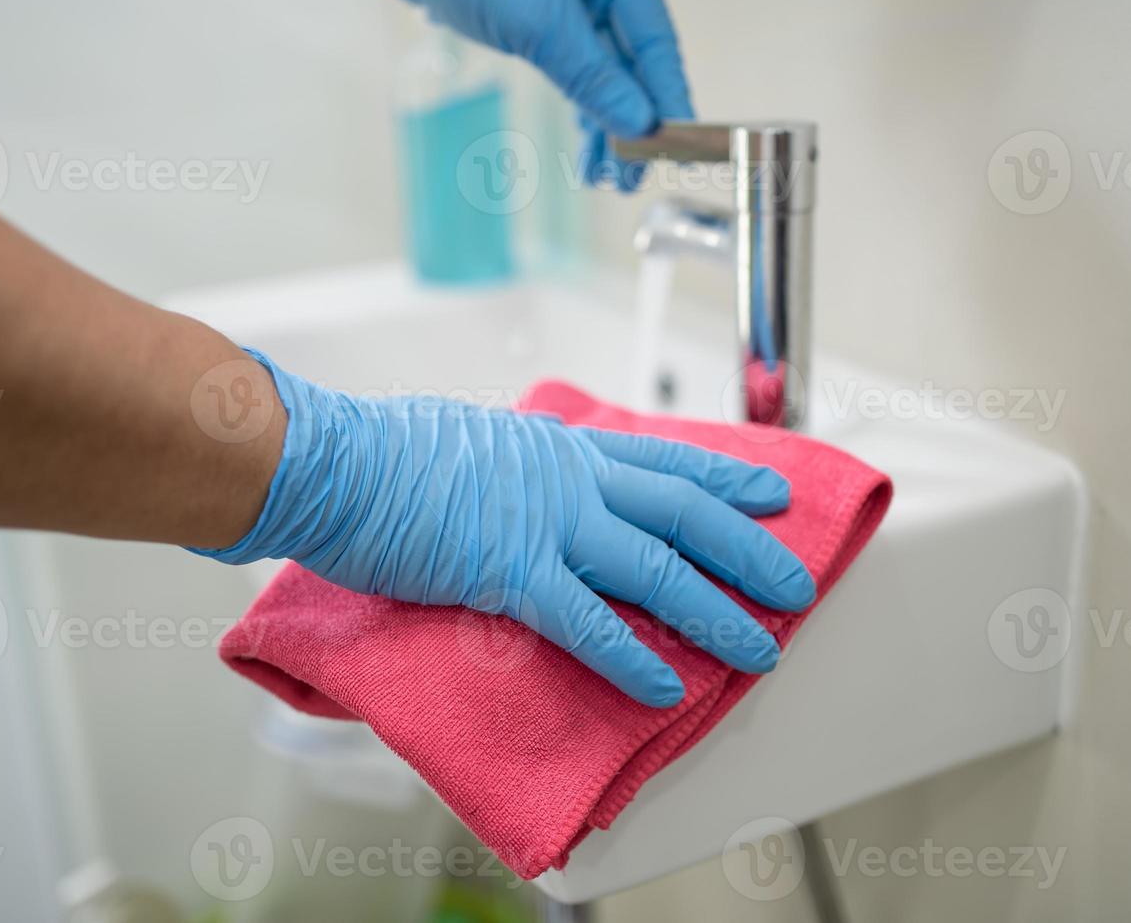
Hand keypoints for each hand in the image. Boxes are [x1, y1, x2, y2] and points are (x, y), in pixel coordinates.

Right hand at [197, 352, 816, 707]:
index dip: (726, 481)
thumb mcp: (474, 442)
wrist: (333, 462)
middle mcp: (569, 482)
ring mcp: (545, 526)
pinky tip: (669, 687)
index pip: (664, 462)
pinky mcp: (510, 573)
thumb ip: (520, 467)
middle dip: (747, 551)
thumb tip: (531, 483)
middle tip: (796, 583)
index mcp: (560, 449)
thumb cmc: (386, 454)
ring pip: (654, 570)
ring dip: (714, 613)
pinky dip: (633, 658)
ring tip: (761, 649)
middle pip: (683, 514)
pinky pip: (588, 622)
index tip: (772, 495)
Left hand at [327, 0, 692, 187]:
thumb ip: (593, 76)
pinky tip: (589, 146)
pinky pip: (577, 70)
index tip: (679, 145)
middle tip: (636, 173)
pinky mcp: (544, 19)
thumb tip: (636, 123)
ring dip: (607, 125)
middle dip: (634, 122)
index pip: (657, 40)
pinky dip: (582, 107)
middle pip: (635, 62)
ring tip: (610, 175)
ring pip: (605, 73)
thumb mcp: (540, 24)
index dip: (669, 97)